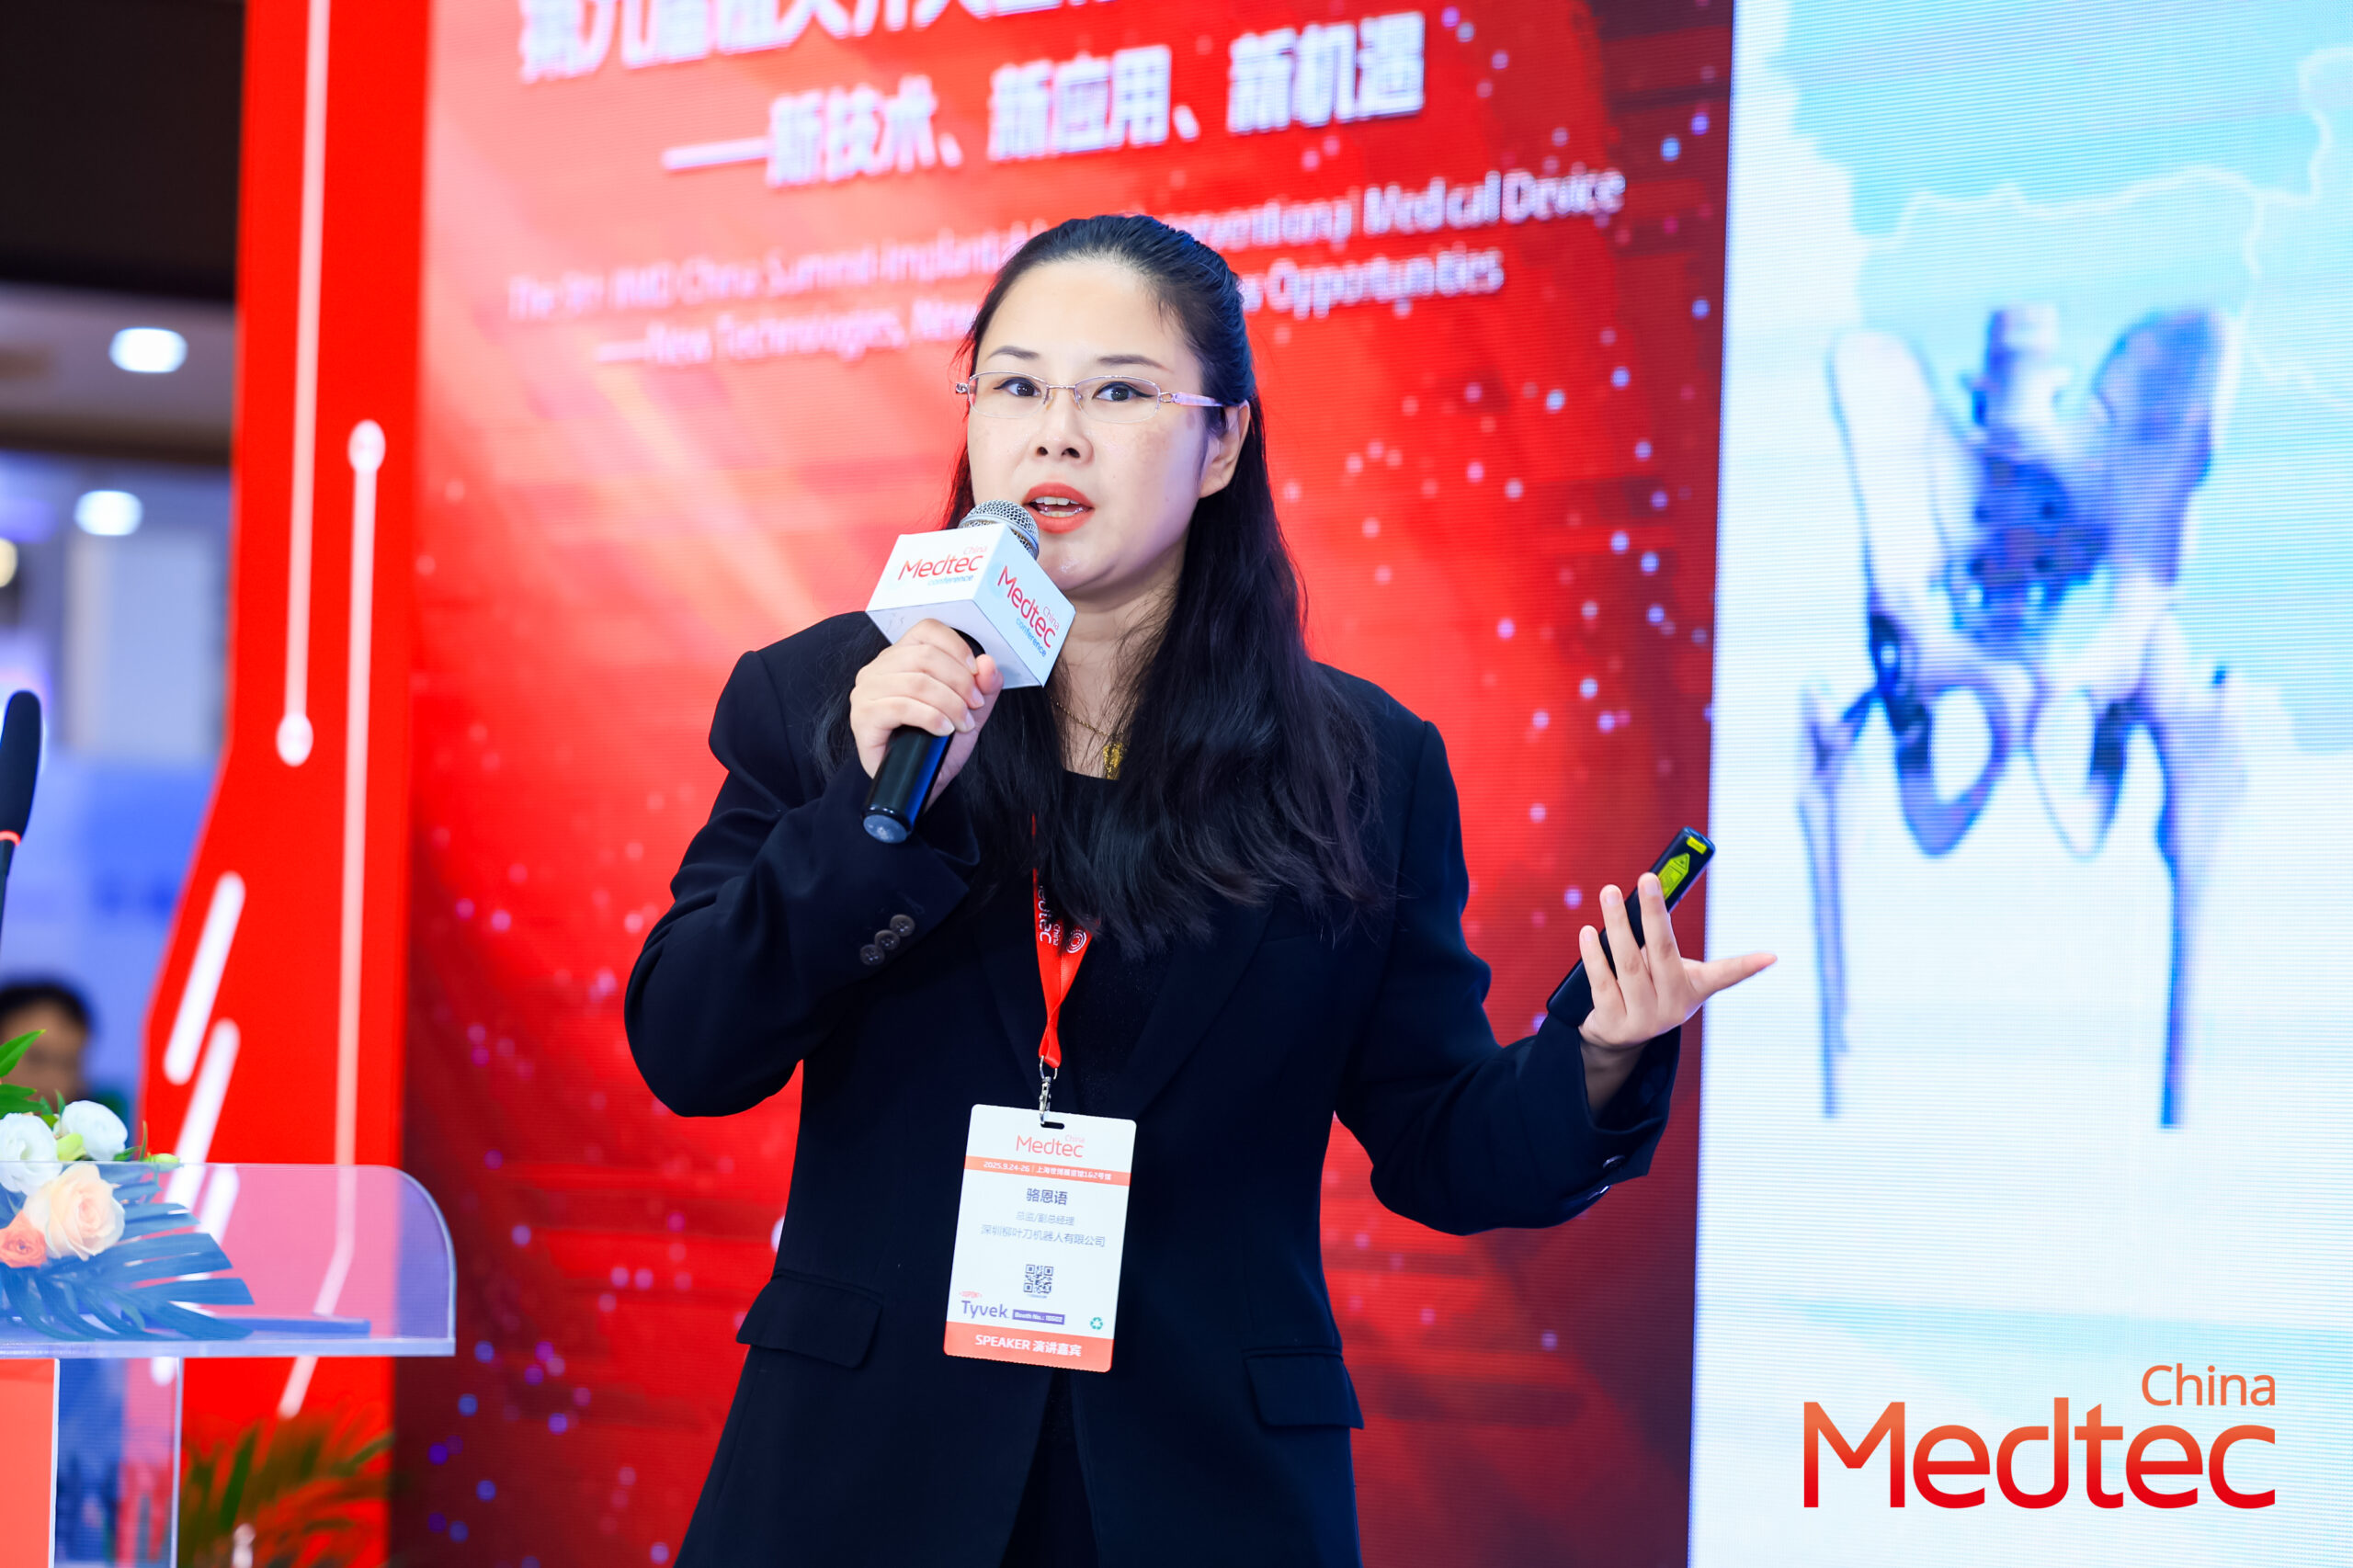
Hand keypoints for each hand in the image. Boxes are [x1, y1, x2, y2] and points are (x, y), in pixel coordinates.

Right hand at [848, 620, 1004, 803]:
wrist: (914, 783)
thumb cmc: (934, 744)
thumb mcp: (968, 712)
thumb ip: (983, 688)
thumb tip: (989, 664)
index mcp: (902, 656)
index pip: (927, 630)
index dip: (957, 647)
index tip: (976, 674)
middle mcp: (879, 668)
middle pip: (925, 657)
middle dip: (960, 682)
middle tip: (974, 706)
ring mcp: (867, 691)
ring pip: (916, 682)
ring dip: (949, 704)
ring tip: (961, 723)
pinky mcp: (863, 716)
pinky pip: (901, 707)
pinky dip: (930, 718)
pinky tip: (943, 730)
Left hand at [1575, 873, 1774, 1053]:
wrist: (1615, 1036)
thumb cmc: (1645, 986)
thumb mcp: (1660, 967)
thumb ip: (1657, 939)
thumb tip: (1649, 893)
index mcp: (1692, 989)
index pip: (1725, 976)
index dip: (1749, 967)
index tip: (1772, 956)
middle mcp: (1674, 1007)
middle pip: (1664, 953)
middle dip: (1655, 913)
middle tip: (1647, 877)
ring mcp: (1645, 1020)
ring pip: (1630, 965)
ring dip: (1618, 925)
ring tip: (1609, 894)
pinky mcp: (1615, 1026)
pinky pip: (1603, 984)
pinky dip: (1594, 956)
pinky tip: (1587, 934)